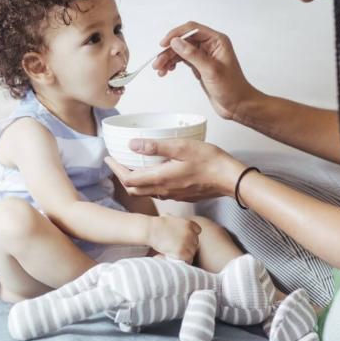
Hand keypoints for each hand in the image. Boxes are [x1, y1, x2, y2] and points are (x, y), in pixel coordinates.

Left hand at [105, 138, 245, 201]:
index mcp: (161, 179)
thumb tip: (133, 144)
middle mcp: (164, 190)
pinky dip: (148, 183)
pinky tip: (154, 172)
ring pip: (145, 192)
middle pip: (134, 189)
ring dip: (135, 181)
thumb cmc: (210, 161)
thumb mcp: (182, 147)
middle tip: (117, 162)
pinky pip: (158, 192)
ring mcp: (173, 195)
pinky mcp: (181, 195)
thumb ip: (156, 147)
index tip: (109, 158)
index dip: (116, 169)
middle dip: (122, 176)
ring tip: (132, 166)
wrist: (230, 179)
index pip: (128, 179)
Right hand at [148, 215, 201, 262]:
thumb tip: (167, 216)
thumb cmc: (156, 224)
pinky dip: (185, 260)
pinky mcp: (182, 251)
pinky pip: (188, 259)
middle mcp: (190, 232)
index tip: (185, 238)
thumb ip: (173, 219)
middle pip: (195, 242)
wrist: (151, 230)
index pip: (198, 231)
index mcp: (189, 223)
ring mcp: (187, 242)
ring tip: (178, 254)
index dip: (192, 235)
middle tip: (179, 248)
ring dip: (186, 254)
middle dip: (189, 245)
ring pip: (192, 251)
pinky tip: (179, 259)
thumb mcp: (168, 216)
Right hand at [153, 21, 257, 120]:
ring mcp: (204, 56)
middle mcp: (210, 46)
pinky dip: (173, 64)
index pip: (192, 30)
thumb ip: (192, 55)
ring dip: (169, 59)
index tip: (164, 44)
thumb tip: (176, 42)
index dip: (176, 35)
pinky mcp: (200, 66)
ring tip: (160, 69)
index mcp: (217, 41)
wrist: (238, 105)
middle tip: (158, 62)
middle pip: (184, 41)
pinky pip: (183, 60)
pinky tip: (167, 70)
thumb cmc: (232, 88)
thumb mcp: (211, 70)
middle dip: (169, 51)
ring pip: (181, 51)